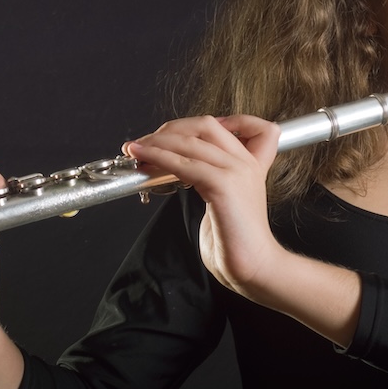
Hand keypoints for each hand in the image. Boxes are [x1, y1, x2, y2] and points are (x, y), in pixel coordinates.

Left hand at [125, 115, 282, 296]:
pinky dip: (157, 157)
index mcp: (252, 164)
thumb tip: (178, 168)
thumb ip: (210, 179)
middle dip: (170, 129)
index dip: (204, 122)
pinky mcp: (224, 185)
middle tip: (145, 142)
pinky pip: (183, 164)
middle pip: (205, 125)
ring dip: (155, 142)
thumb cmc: (235, 240)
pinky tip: (142, 158)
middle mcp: (246, 162)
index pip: (241, 123)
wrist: (253, 266)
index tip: (177, 133)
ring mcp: (237, 171)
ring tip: (134, 149)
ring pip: (190, 142)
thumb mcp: (224, 200)